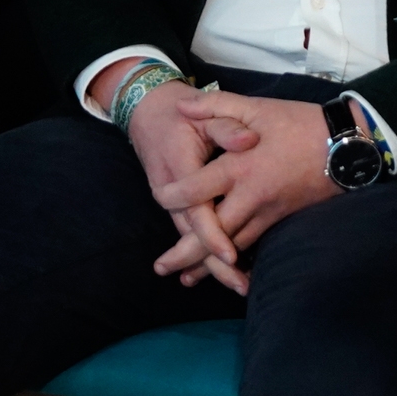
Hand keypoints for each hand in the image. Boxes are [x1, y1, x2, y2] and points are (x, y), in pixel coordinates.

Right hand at [112, 67, 256, 293]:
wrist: (146, 111)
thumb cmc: (180, 112)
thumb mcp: (202, 109)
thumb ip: (226, 125)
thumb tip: (249, 140)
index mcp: (181, 166)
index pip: (197, 209)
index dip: (213, 234)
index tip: (232, 255)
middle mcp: (172, 189)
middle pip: (191, 235)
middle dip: (213, 264)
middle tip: (241, 286)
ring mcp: (170, 200)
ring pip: (189, 238)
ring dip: (209, 264)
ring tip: (238, 285)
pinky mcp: (175, 204)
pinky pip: (189, 231)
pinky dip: (203, 252)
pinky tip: (219, 270)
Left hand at [154, 91, 338, 265]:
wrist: (347, 146)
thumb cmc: (300, 123)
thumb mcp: (256, 107)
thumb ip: (216, 106)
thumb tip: (181, 106)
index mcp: (239, 167)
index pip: (196, 190)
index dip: (172, 197)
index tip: (158, 197)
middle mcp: (251, 196)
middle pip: (212, 234)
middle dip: (185, 254)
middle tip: (161, 269)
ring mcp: (268, 212)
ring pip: (233, 246)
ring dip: (209, 265)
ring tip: (187, 278)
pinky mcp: (281, 219)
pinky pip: (254, 244)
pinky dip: (236, 259)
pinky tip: (227, 270)